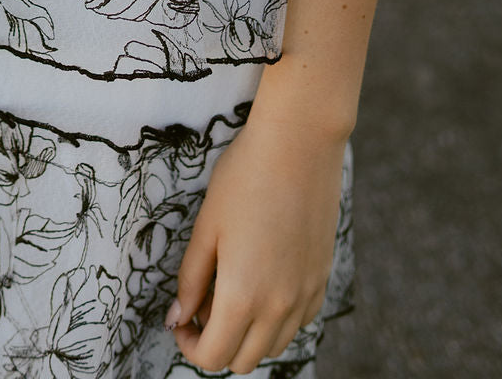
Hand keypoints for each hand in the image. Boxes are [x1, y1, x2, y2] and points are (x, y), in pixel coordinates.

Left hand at [165, 90, 347, 373]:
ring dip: (248, 333)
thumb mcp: (207, 227)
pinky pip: (298, 322)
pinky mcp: (322, 278)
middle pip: (243, 360)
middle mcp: (279, 307)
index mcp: (243, 297)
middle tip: (203, 305)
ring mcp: (306, 295)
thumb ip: (191, 279)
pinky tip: (264, 281)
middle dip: (216, 343)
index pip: (213, 357)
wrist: (299, 144)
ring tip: (232, 289)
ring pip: (273, 346)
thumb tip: (178, 316)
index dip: (189, 345)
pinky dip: (277, 318)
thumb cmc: (245, 177)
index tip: (181, 320)